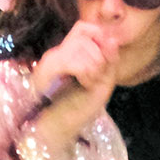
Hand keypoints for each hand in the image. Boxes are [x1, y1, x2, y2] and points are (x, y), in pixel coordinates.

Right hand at [29, 21, 117, 154]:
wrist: (57, 133)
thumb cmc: (79, 110)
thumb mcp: (103, 81)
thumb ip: (108, 59)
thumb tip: (112, 38)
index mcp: (68, 53)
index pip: (84, 27)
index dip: (100, 36)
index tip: (106, 60)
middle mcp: (56, 53)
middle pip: (85, 33)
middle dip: (101, 54)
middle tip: (97, 77)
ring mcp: (50, 60)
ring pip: (82, 46)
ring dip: (95, 66)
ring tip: (90, 83)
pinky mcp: (47, 71)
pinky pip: (76, 60)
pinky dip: (87, 73)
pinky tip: (85, 85)